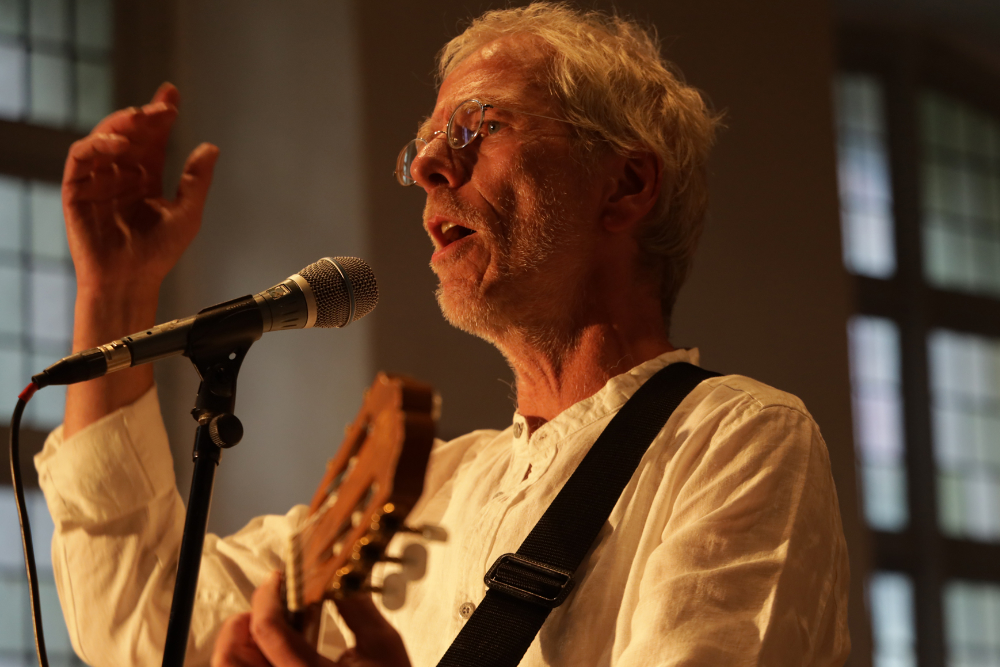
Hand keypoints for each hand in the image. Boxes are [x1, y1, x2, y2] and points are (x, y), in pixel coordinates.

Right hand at [61, 82, 218, 437]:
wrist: (130, 283)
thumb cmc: (157, 255)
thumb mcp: (187, 215)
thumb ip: (196, 181)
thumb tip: (210, 146)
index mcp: (146, 178)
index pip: (152, 138)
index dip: (160, 114)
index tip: (172, 93)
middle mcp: (120, 175)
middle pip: (128, 134)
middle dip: (143, 115)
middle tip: (162, 105)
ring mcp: (97, 181)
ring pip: (103, 140)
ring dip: (119, 125)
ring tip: (140, 119)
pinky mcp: (76, 191)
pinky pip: (80, 159)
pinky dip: (95, 145)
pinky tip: (116, 144)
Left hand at [212, 572, 411, 666]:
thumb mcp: (383, 645)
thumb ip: (356, 607)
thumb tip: (337, 573)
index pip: (269, 630)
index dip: (268, 595)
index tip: (278, 578)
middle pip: (230, 658)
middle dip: (243, 622)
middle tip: (267, 604)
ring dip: (241, 644)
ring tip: (266, 628)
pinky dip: (251, 661)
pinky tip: (274, 651)